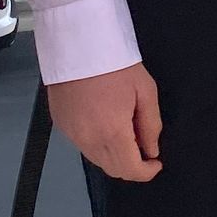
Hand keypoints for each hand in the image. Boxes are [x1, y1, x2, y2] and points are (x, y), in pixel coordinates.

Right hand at [48, 63, 162, 182]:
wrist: (78, 44)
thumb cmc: (114, 63)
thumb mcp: (145, 91)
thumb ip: (151, 126)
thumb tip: (151, 150)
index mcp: (112, 132)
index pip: (130, 170)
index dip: (147, 172)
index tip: (155, 162)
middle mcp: (89, 139)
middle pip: (113, 169)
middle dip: (131, 166)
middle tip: (143, 147)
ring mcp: (72, 134)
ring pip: (97, 160)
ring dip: (114, 156)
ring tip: (124, 131)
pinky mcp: (61, 125)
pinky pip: (83, 145)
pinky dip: (97, 144)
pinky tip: (104, 124)